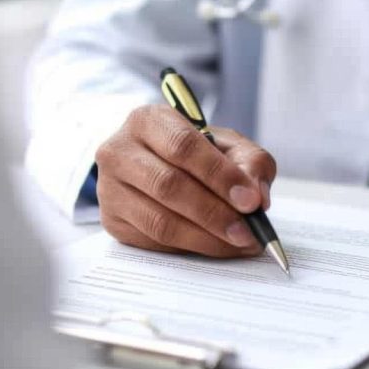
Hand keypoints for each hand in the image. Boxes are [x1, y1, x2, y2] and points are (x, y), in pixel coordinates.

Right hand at [95, 104, 275, 256]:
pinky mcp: (112, 220)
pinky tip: (217, 247)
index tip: (250, 201)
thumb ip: (250, 162)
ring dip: (206, 238)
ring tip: (239, 244)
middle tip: (248, 231)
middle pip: (169, 186)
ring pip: (160, 221)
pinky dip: (191, 248)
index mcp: (148, 120)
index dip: (219, 175)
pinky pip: (153, 241)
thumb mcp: (227, 144)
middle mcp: (120, 151)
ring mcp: (110, 188)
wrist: (154, 164)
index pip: (183, 146)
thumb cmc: (194, 152)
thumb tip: (257, 196)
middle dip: (215, 213)